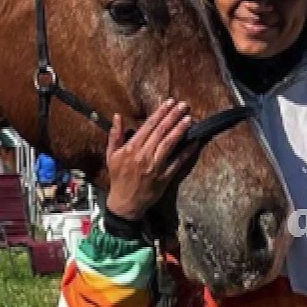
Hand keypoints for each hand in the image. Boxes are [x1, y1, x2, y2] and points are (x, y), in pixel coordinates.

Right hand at [103, 101, 195, 220]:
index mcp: (131, 148)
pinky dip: (187, 152)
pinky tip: (195, 142)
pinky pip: (178, 162)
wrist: (125, 203)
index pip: (148, 126)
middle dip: (173, 116)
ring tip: (189, 119)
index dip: (160, 113)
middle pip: (161, 132)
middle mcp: (144, 155)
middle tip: (183, 105)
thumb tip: (118, 117)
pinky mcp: (164, 177)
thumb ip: (115, 135)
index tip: (169, 103)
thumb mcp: (112, 155)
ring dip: (180, 130)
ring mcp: (155, 166)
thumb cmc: (118, 178)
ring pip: (169, 144)